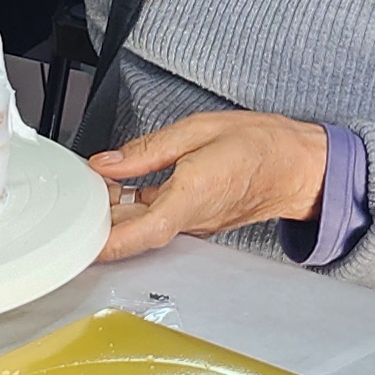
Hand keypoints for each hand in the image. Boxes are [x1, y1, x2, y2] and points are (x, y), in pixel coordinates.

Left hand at [90, 112, 329, 262]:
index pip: (142, 231)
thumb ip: (149, 149)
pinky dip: (135, 210)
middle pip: (135, 233)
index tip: (80, 245)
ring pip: (144, 228)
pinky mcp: (196, 221)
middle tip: (76, 199)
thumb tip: (108, 163)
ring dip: (116, 215)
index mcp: (193, 194)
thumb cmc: (261, 144)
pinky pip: (158, 221)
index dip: (108, 242)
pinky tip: (121, 190)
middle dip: (101, 222)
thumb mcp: (200, 129)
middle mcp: (192, 218)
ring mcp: (195, 224)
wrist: (298, 167)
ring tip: (95, 189)